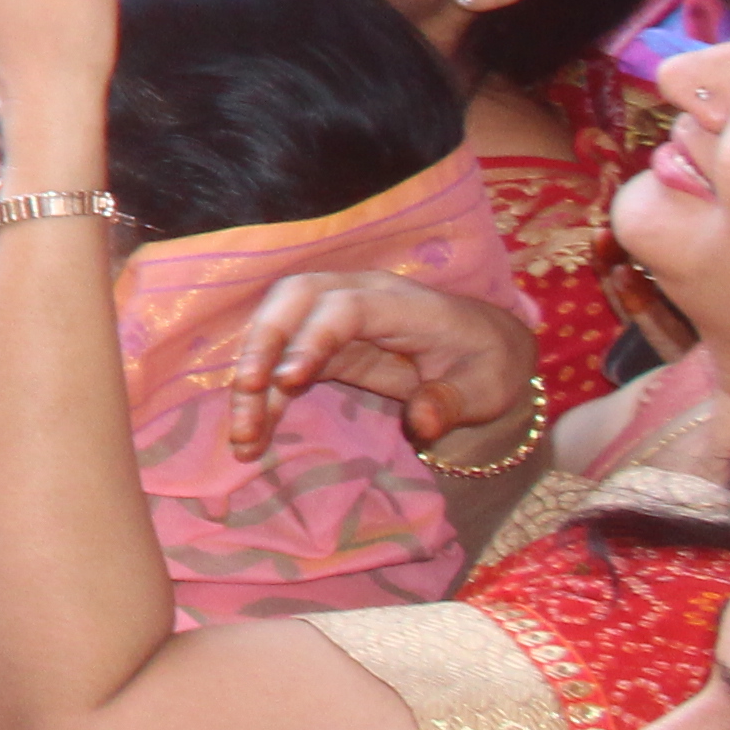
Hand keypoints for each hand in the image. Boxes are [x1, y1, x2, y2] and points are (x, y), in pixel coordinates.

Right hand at [224, 272, 539, 461]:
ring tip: (242, 432)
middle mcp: (357, 295)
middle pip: (293, 300)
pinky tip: (253, 434)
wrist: (486, 347)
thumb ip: (451, 403)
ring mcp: (334, 316)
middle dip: (261, 344)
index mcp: (401, 303)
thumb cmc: (487, 364)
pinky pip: (281, 361)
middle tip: (246, 394)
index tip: (287, 381)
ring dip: (251, 375)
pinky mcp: (321, 343)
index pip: (344, 307)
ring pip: (276, 326)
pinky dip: (263, 396)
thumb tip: (421, 424)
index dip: (311, 338)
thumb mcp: (485, 389)